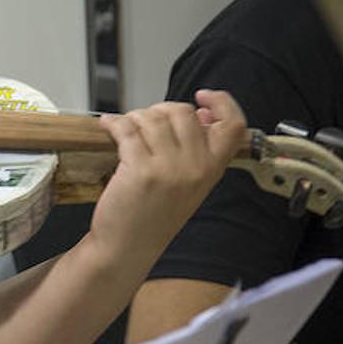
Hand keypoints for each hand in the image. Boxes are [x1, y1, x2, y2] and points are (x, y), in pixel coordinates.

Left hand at [91, 89, 246, 261]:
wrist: (128, 246)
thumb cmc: (154, 215)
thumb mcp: (190, 184)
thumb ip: (198, 150)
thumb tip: (200, 113)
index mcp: (213, 169)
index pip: (233, 125)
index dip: (222, 102)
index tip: (202, 96)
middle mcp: (196, 167)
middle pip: (183, 112)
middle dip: (159, 111)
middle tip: (145, 124)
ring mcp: (169, 168)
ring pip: (153, 117)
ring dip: (135, 118)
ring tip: (127, 130)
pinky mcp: (140, 169)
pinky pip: (127, 128)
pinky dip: (114, 123)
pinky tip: (109, 126)